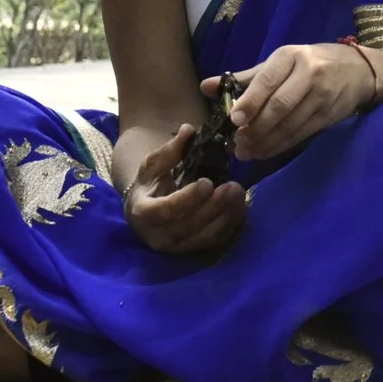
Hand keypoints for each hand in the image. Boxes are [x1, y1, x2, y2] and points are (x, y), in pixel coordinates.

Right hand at [123, 123, 248, 256]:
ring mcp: (176, 247)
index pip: (165, 211)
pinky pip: (214, 242)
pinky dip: (229, 225)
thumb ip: (170, 150)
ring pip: (204, 237)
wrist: (146, 209)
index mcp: (142, 213)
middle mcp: (157, 236)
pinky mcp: (191, 251)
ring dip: (225, 216)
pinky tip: (240, 206)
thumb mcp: (153, 165)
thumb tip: (188, 129)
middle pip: (188, 226)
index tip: (207, 182)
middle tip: (233, 187)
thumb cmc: (150, 184)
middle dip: (213, 207)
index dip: (187, 199)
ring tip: (239, 193)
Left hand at [213, 43, 372, 161]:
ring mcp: (322, 96)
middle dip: (256, 128)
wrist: (357, 70)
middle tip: (237, 143)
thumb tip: (205, 87)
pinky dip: (280, 146)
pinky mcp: (329, 116)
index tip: (234, 120)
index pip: (268, 80)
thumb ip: (244, 78)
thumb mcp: (278, 63)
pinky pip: (301, 135)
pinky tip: (264, 152)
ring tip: (246, 151)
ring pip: (290, 125)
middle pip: (279, 106)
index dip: (250, 102)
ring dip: (265, 142)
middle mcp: (309, 74)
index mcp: (290, 56)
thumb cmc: (308, 63)